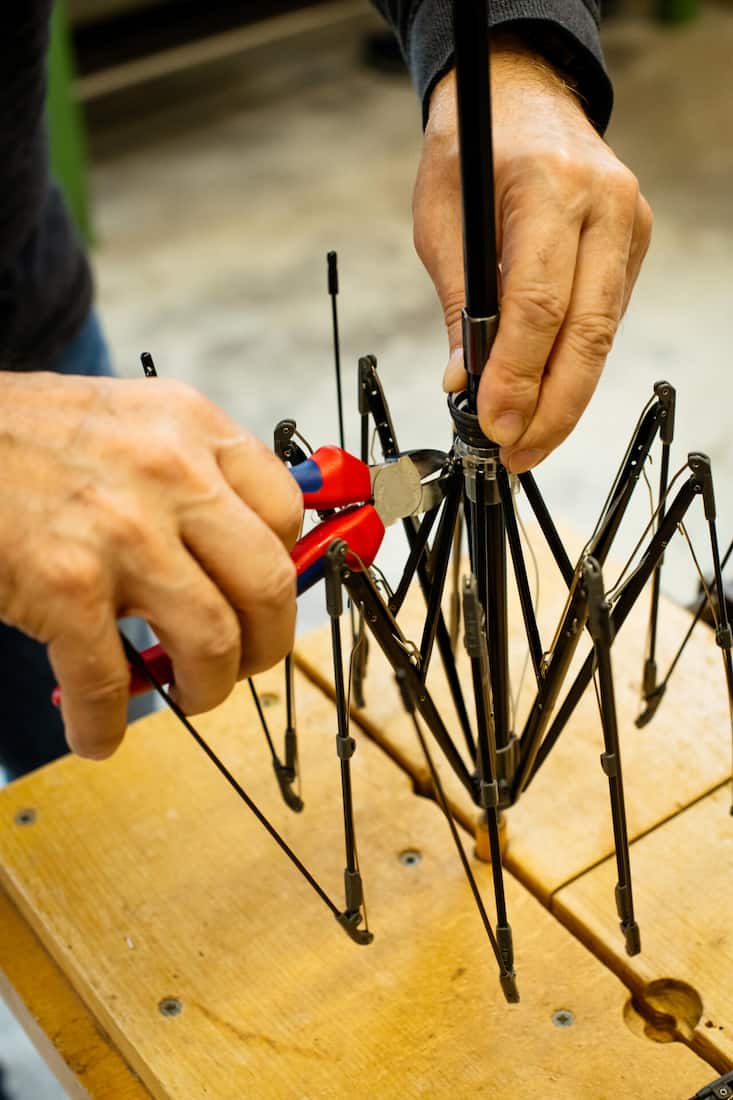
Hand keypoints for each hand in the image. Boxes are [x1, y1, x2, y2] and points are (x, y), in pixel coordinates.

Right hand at [0, 372, 301, 758]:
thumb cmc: (30, 439)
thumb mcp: (132, 422)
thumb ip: (193, 473)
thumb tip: (246, 552)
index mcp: (192, 428)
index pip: (285, 511)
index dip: (284, 568)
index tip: (266, 598)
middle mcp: (170, 474)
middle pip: (269, 584)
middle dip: (266, 645)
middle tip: (244, 662)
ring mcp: (121, 531)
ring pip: (213, 642)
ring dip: (205, 689)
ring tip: (185, 694)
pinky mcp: (64, 584)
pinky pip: (110, 682)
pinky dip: (104, 725)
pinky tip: (96, 732)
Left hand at [412, 34, 652, 471]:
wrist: (521, 96)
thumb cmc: (471, 149)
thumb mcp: (440, 219)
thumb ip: (458, 302)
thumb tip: (465, 382)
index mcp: (550, 185)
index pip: (540, 301)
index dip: (518, 374)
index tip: (494, 425)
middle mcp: (604, 204)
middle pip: (587, 331)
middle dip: (551, 406)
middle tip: (518, 454)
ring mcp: (627, 225)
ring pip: (604, 334)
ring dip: (566, 398)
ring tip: (527, 443)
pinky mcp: (632, 246)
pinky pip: (604, 320)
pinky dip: (574, 365)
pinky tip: (546, 399)